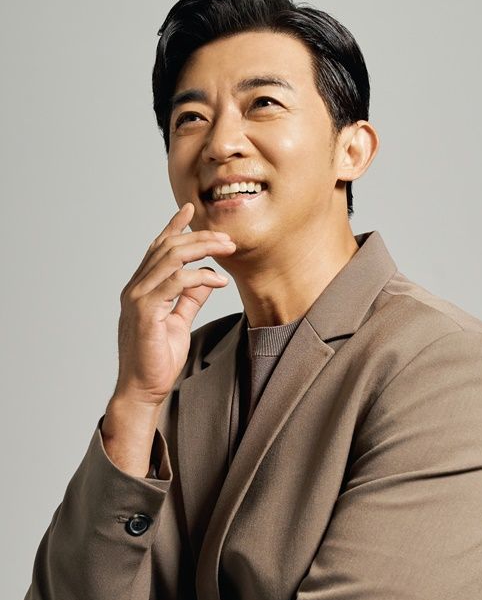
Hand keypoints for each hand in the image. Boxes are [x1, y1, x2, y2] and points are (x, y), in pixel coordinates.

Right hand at [113, 202, 235, 406]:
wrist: (143, 389)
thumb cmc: (158, 360)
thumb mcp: (178, 322)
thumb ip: (189, 299)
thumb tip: (207, 279)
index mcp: (142, 288)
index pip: (157, 248)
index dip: (174, 227)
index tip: (191, 210)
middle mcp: (136, 288)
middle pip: (167, 247)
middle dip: (199, 237)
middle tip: (227, 238)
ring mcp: (137, 298)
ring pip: (171, 258)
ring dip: (203, 249)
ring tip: (227, 250)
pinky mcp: (145, 311)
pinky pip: (175, 282)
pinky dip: (200, 277)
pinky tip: (219, 281)